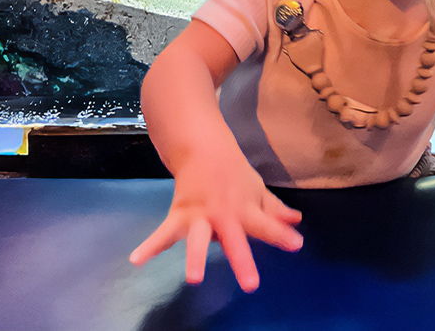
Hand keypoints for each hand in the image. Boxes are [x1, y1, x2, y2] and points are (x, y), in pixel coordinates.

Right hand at [129, 153, 302, 291]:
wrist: (203, 148)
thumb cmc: (234, 174)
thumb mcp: (257, 189)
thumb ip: (274, 209)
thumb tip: (297, 221)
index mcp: (246, 209)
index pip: (267, 224)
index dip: (281, 234)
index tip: (297, 244)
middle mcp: (224, 215)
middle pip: (235, 239)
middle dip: (242, 261)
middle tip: (251, 285)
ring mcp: (200, 215)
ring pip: (198, 238)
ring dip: (196, 257)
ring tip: (194, 279)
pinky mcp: (179, 215)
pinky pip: (164, 233)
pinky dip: (150, 246)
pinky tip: (137, 260)